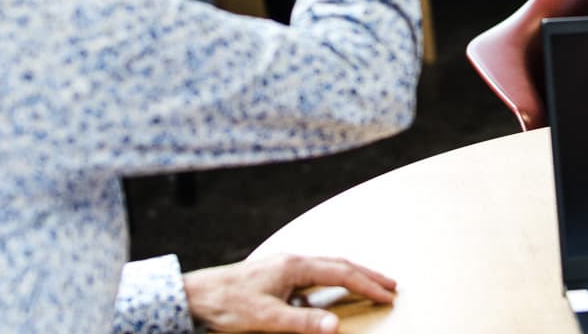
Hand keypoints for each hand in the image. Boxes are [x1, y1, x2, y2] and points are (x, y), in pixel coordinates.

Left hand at [183, 253, 397, 332]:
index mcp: (296, 266)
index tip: (388, 295)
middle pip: (341, 264)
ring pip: (329, 266)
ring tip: (371, 283)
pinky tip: (333, 288)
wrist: (195, 295)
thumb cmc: (227, 305)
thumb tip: (336, 326)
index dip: (368, 284)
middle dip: (368, 275)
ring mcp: (285, 265)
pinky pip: (315, 272)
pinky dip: (335, 278)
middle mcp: (294, 260)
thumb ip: (303, 322)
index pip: (342, 273)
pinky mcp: (277, 274)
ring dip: (353, 274)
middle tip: (392, 285)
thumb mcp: (266, 318)